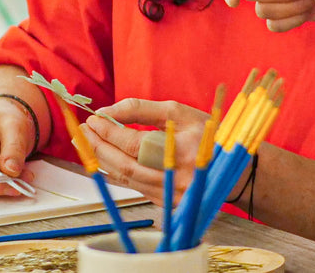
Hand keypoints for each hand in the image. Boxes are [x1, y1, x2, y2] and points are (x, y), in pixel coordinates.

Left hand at [83, 98, 209, 205]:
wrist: (231, 168)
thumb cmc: (207, 134)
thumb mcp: (181, 113)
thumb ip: (143, 110)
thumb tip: (108, 111)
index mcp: (181, 151)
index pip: (132, 144)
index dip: (108, 132)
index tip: (93, 119)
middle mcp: (175, 178)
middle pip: (123, 166)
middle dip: (98, 147)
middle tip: (83, 131)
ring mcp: (169, 195)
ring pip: (124, 180)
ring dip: (102, 161)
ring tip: (89, 143)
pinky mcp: (165, 204)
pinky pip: (132, 187)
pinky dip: (115, 173)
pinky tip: (106, 160)